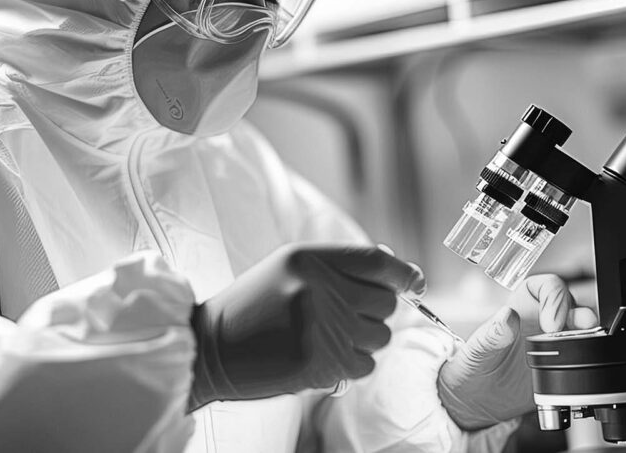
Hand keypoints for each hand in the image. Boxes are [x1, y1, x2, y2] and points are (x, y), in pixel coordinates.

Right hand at [189, 244, 424, 409]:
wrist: (210, 348)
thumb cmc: (251, 307)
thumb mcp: (287, 268)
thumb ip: (338, 264)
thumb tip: (393, 265)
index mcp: (309, 259)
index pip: (379, 263)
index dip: (405, 274)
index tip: (414, 283)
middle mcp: (318, 290)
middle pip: (385, 303)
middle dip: (375, 313)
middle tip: (347, 318)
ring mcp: (320, 328)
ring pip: (380, 336)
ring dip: (363, 340)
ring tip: (328, 338)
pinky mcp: (318, 364)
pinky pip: (365, 365)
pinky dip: (352, 365)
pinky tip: (324, 357)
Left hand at [436, 275, 597, 429]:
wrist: (478, 403)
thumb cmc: (473, 369)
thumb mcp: (476, 352)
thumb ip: (491, 334)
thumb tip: (507, 316)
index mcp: (521, 308)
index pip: (548, 287)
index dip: (555, 297)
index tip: (550, 322)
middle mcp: (542, 322)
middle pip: (572, 306)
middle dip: (580, 314)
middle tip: (580, 327)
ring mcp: (555, 344)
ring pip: (581, 330)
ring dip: (588, 333)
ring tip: (586, 342)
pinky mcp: (563, 366)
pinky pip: (583, 356)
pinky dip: (588, 356)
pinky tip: (581, 363)